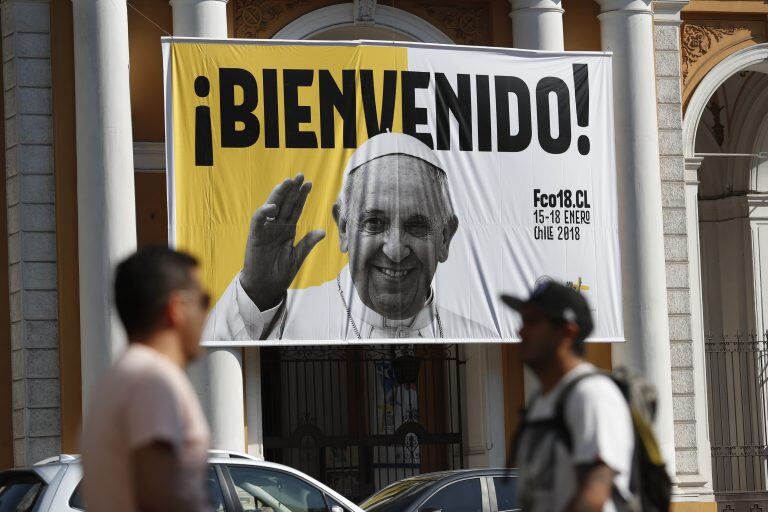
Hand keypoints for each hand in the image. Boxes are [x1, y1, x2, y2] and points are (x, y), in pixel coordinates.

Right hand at [240, 174, 325, 309]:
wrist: (266, 287)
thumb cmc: (279, 272)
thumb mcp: (297, 257)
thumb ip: (308, 243)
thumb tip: (323, 231)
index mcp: (287, 230)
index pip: (295, 209)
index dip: (302, 196)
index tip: (309, 184)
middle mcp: (277, 227)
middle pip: (285, 204)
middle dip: (292, 190)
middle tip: (300, 176)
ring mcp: (266, 230)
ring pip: (272, 207)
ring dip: (279, 194)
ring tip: (287, 182)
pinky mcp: (255, 236)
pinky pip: (258, 221)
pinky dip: (264, 212)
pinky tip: (273, 206)